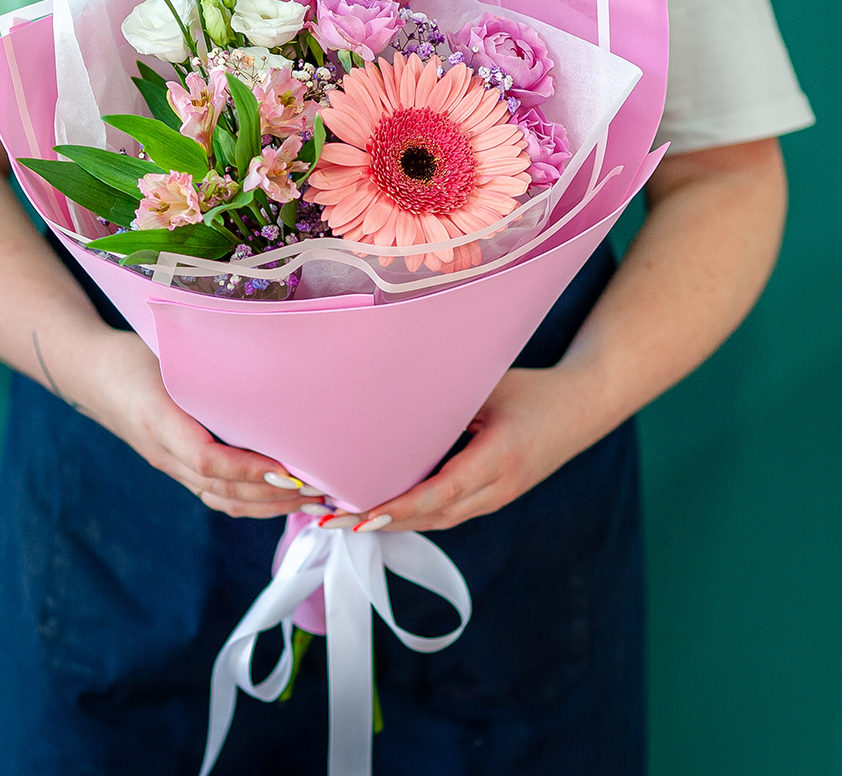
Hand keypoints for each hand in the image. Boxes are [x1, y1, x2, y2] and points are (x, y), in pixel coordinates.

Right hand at [68, 328, 314, 518]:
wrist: (91, 374)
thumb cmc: (133, 354)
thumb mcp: (164, 348)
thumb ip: (205, 357)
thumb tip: (264, 351)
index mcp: (158, 418)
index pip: (204, 459)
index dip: (246, 469)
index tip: (286, 469)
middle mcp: (163, 451)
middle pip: (219, 491)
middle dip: (271, 496)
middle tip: (316, 487)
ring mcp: (169, 465)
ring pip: (220, 501)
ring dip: (266, 506)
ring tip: (309, 498)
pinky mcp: (176, 468)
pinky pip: (215, 496)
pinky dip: (251, 503)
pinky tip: (282, 496)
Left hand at [348, 366, 593, 532]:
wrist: (584, 408)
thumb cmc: (533, 390)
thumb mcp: (490, 387)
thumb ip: (446, 398)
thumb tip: (387, 399)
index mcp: (499, 458)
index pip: (442, 492)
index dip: (400, 507)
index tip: (360, 516)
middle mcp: (498, 488)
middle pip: (431, 517)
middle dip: (378, 521)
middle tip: (326, 519)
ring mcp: (497, 498)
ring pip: (436, 521)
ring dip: (389, 523)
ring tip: (339, 519)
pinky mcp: (493, 498)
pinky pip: (446, 513)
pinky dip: (410, 516)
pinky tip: (375, 510)